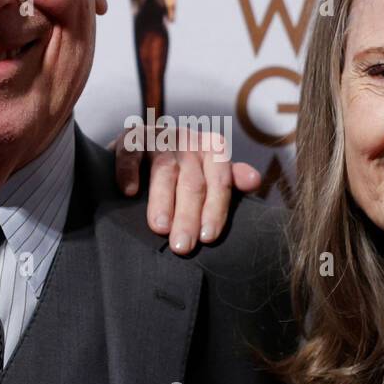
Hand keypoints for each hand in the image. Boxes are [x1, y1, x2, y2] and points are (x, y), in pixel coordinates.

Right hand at [110, 127, 260, 254]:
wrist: (144, 146)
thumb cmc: (182, 168)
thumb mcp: (209, 172)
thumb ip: (231, 179)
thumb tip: (254, 181)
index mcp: (212, 149)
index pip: (220, 181)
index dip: (215, 210)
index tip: (208, 238)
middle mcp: (188, 140)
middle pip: (192, 182)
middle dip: (188, 216)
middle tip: (182, 246)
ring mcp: (160, 137)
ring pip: (164, 169)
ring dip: (162, 200)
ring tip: (160, 228)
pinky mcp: (132, 137)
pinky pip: (131, 152)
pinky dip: (129, 171)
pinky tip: (129, 192)